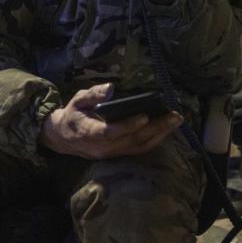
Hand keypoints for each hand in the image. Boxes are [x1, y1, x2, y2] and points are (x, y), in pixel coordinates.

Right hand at [39, 83, 181, 158]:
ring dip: (160, 134)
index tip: (145, 115)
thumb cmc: (73, 115)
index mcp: (90, 132)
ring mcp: (113, 153)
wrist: (65, 138)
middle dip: (155, 128)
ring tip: (176, 120)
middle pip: (132, 140)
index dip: (128, 125)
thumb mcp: (77, 100)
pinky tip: (168, 129)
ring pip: (139, 146)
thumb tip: (110, 88)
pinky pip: (140, 149)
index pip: (111, 132)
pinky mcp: (120, 154)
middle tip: (173, 115)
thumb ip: (92, 94)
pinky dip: (156, 140)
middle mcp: (103, 147)